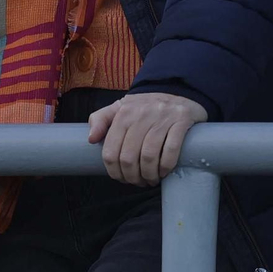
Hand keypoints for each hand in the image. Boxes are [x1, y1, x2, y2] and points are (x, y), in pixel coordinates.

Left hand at [86, 92, 206, 186]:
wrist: (176, 89)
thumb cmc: (144, 105)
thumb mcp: (118, 108)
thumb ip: (100, 120)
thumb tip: (90, 139)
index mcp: (123, 113)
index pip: (111, 151)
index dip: (114, 171)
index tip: (120, 178)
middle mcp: (141, 115)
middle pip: (129, 157)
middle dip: (132, 176)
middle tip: (136, 182)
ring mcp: (161, 118)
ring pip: (149, 156)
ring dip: (149, 175)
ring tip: (150, 179)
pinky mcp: (181, 121)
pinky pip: (171, 150)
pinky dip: (166, 166)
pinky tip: (164, 172)